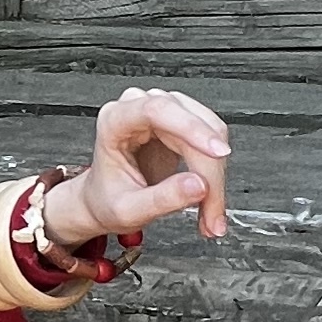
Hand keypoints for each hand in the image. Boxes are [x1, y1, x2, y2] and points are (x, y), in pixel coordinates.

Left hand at [45, 86, 231, 252]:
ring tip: (210, 212)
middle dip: (209, 172)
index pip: (158, 110)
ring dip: (217, 174)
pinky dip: (217, 171)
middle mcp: (139, 108)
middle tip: (212, 213)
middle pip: (191, 125)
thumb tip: (199, 185)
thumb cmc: (106, 199)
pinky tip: (210, 196)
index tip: (217, 152)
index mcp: (114, 121)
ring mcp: (163, 113)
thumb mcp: (128, 210)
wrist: (105, 200)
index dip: (192, 128)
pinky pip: (212, 139)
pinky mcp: (181, 124)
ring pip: (209, 132)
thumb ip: (162, 199)